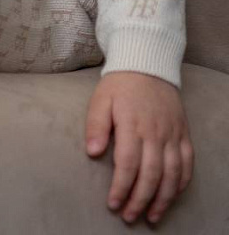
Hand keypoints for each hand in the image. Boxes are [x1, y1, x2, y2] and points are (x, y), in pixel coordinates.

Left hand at [85, 70, 193, 224]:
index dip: (121, 187)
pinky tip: (171, 196)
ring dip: (162, 199)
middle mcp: (156, 132)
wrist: (148, 64)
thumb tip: (92, 153)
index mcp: (132, 124)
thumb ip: (96, 125)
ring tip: (151, 216)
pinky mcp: (183, 134)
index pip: (128, 164)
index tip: (112, 204)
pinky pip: (187, 164)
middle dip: (140, 200)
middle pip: (151, 174)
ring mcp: (172, 134)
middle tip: (129, 216)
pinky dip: (181, 183)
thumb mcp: (101, 99)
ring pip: (172, 174)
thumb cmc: (120, 84)